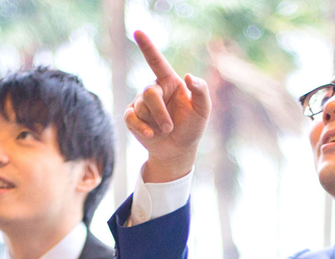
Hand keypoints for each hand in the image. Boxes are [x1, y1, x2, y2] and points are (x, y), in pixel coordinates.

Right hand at [125, 30, 210, 181]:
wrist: (178, 150)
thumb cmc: (191, 127)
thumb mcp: (203, 110)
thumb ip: (201, 91)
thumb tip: (188, 76)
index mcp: (169, 81)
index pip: (156, 61)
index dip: (147, 47)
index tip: (137, 32)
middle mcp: (153, 89)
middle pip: (149, 94)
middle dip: (160, 113)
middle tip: (170, 127)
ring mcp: (140, 103)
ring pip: (141, 108)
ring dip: (156, 123)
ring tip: (165, 130)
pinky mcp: (131, 117)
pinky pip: (131, 118)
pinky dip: (142, 128)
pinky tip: (151, 135)